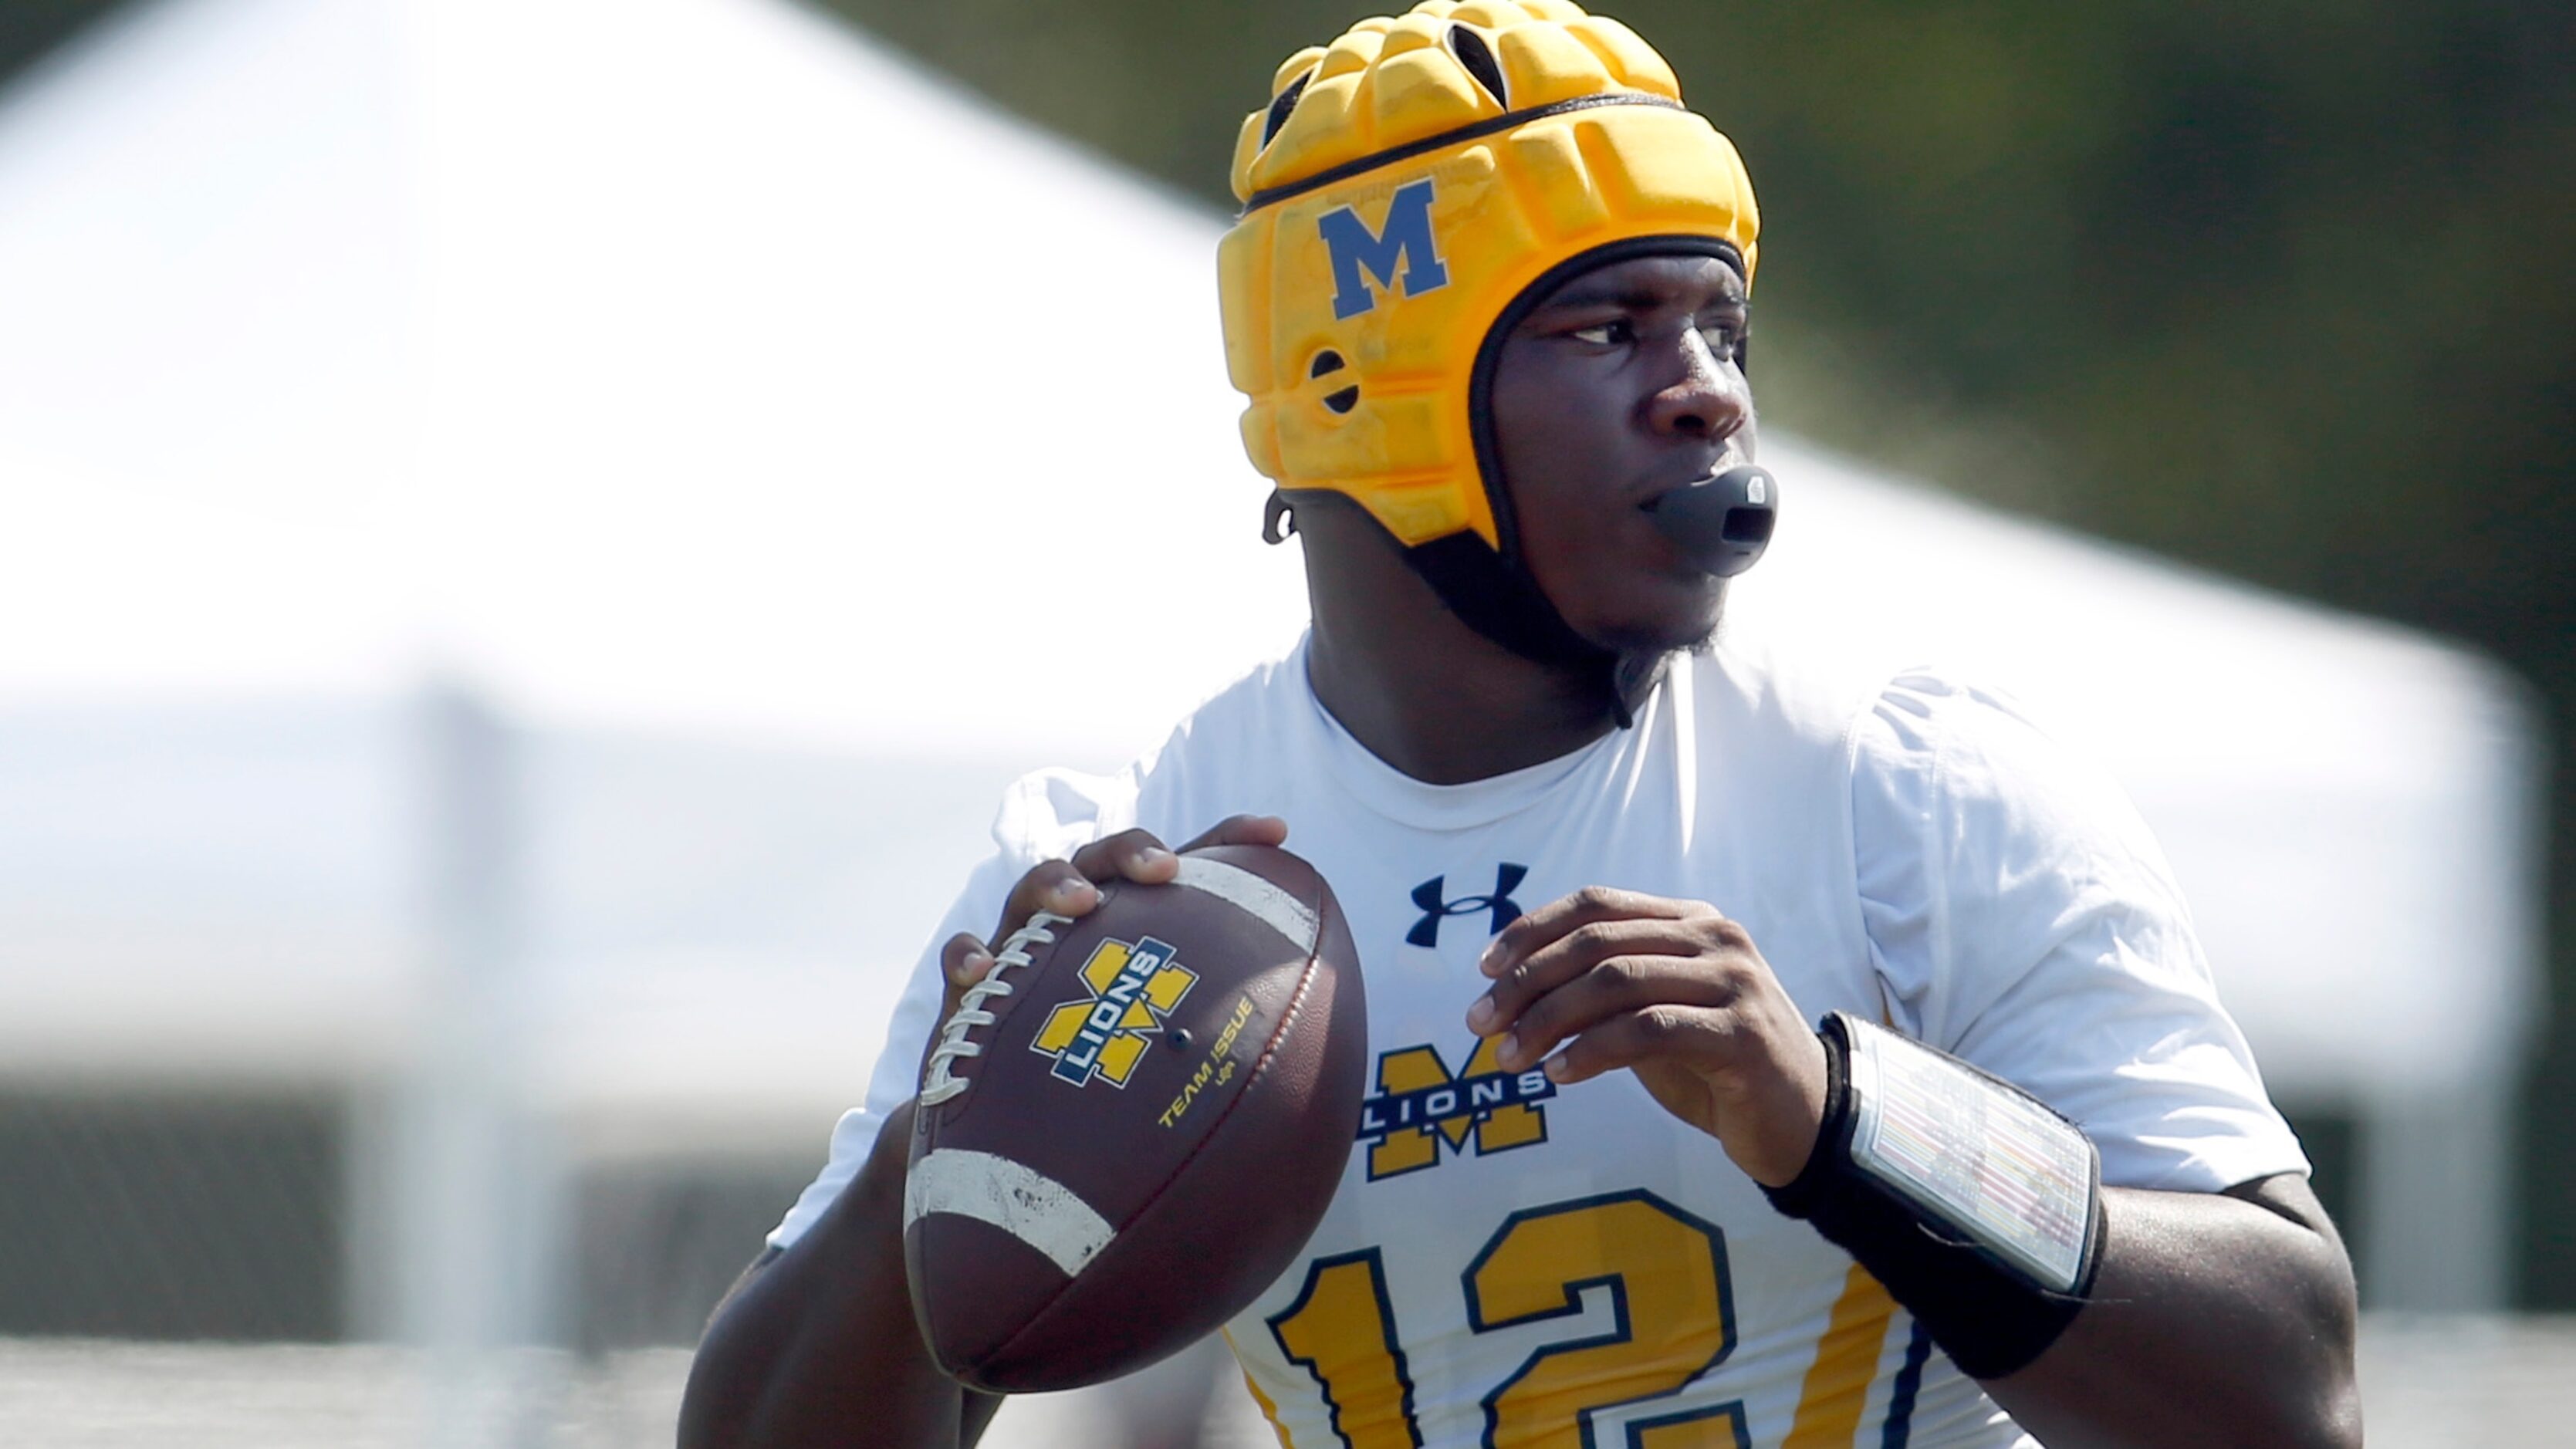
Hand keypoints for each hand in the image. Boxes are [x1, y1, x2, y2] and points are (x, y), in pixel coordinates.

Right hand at [917, 814, 1290, 1088]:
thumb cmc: (1100, 1087)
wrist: (1006, 1139)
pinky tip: (983, 973)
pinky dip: (968, 959)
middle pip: (1102, 862)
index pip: (1179, 872)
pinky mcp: (970, 994)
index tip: (1278, 832)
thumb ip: (1217, 1055)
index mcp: (1128, 929)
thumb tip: (1307, 1099)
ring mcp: (1018, 953)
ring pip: (1029, 893)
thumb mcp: (1164, 1064)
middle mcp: (1074, 929)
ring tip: (1082, 901)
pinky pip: (961, 961)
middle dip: (1131, 851)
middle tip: (1164, 869)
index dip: (1228, 841)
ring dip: (1056, 885)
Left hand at [1466, 886, 1827, 1186]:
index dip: (1532, 930)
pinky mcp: (1742, 1032)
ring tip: (1510, 1056)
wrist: (1805, 1121)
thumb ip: (1602, 996)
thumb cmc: (1717, 1070)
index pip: (1596, 904)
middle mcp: (1716, 938)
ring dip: (1547, 1020)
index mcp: (1691, 921)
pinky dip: (1592, 1050)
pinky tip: (1560, 1074)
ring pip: (1615, 981)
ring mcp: (1734, 981)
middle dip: (1526, 982)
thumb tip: (1512, 990)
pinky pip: (1647, 1030)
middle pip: (1597, 942)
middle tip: (1481, 1023)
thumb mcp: (1652, 1020)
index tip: (1483, 969)